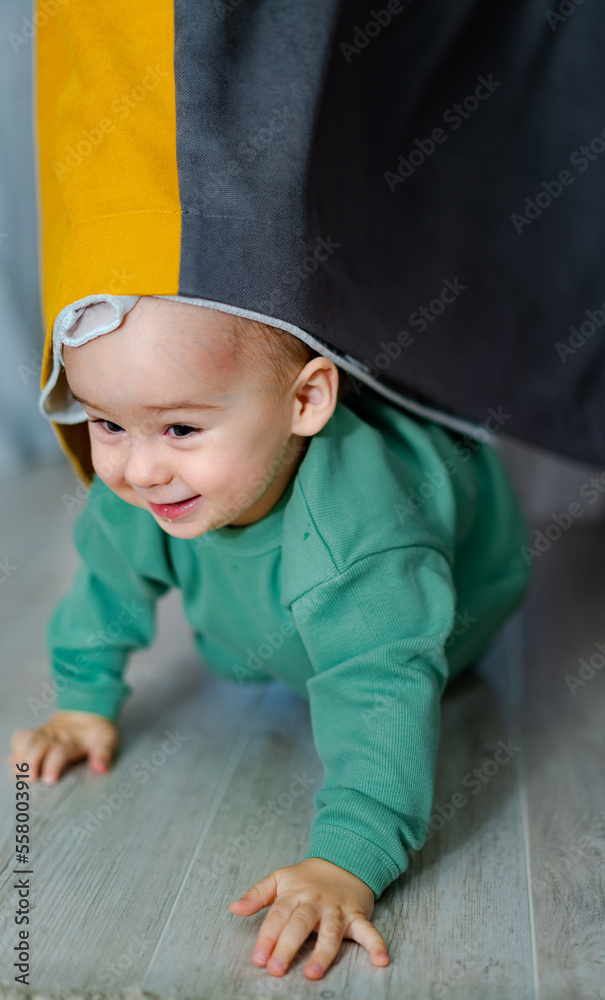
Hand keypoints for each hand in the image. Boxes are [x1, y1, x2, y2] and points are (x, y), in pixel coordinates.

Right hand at [8, 710, 118, 783]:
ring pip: (27, 742)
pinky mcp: (37, 734)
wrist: (88, 708)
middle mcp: (55, 738)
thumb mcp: (108, 739)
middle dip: (31, 763)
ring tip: (20, 772)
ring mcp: (44, 735)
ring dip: (21, 757)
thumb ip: (104, 754)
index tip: (49, 779)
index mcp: (73, 742)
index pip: (59, 753)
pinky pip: (21, 737)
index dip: (52, 766)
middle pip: (37, 747)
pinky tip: (16, 761)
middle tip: (32, 778)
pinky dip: (16, 748)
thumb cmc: (98, 730)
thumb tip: (101, 768)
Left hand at [228, 857, 389, 979]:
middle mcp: (315, 902)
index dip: (267, 937)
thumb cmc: (307, 877)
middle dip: (287, 947)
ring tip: (313, 972)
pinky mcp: (358, 915)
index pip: (278, 916)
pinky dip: (377, 945)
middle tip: (276, 969)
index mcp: (294, 894)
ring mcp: (338, 909)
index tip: (258, 958)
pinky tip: (381, 960)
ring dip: (323, 952)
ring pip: (330, 932)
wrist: (345, 859)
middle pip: (300, 925)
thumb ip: (257, 895)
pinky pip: (369, 931)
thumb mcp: (279, 879)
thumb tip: (233, 908)